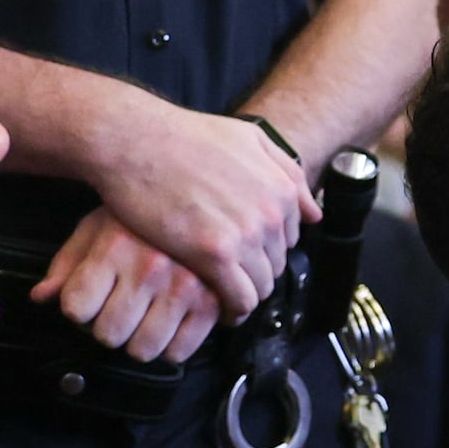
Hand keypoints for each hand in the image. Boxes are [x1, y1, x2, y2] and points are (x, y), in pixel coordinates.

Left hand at [34, 206, 226, 362]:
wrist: (201, 197)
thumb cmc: (140, 216)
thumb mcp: (96, 227)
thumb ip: (66, 263)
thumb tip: (40, 297)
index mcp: (115, 246)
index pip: (75, 309)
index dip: (78, 309)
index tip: (90, 298)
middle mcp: (150, 267)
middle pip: (107, 335)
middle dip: (108, 326)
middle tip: (120, 307)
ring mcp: (185, 286)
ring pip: (142, 350)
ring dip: (139, 340)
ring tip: (146, 315)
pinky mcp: (212, 302)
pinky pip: (178, 353)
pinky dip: (170, 346)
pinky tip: (171, 322)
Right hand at [69, 98, 316, 322]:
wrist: (135, 141)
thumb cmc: (184, 137)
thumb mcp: (249, 138)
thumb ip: (285, 172)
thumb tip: (313, 213)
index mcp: (281, 188)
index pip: (290, 239)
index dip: (266, 249)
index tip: (246, 255)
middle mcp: (270, 213)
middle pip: (276, 264)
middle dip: (255, 272)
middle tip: (228, 274)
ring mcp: (245, 234)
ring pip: (261, 286)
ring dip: (245, 294)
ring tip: (221, 292)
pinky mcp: (214, 254)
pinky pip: (240, 299)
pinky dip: (234, 310)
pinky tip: (219, 309)